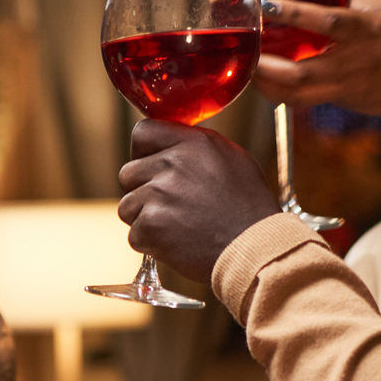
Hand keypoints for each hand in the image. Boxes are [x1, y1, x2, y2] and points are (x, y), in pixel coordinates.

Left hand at [117, 121, 284, 282]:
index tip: (150, 167)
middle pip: (128, 173)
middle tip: (168, 207)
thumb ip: (196, 148)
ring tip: (176, 227)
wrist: (254, 247)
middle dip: (141, 191)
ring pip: (127, 206)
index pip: (143, 133)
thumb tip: (172, 146)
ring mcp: (159, 194)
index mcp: (193, 143)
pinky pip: (134, 234)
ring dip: (144, 219)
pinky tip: (176, 243)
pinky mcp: (151, 225)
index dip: (141, 153)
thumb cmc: (248, 208)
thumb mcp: (232, 159)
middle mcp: (173, 163)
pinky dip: (150, 244)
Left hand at [252, 0, 380, 122]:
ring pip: (298, 93)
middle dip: (268, 64)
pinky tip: (264, 81)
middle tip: (246, 48)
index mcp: (370, 29)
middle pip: (303, 70)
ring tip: (248, 66)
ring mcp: (348, 85)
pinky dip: (280, 92)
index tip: (264, 5)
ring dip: (268, 83)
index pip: (329, 21)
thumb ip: (346, 3)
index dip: (294, 14)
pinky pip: (304, 100)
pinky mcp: (343, 99)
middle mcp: (358, 61)